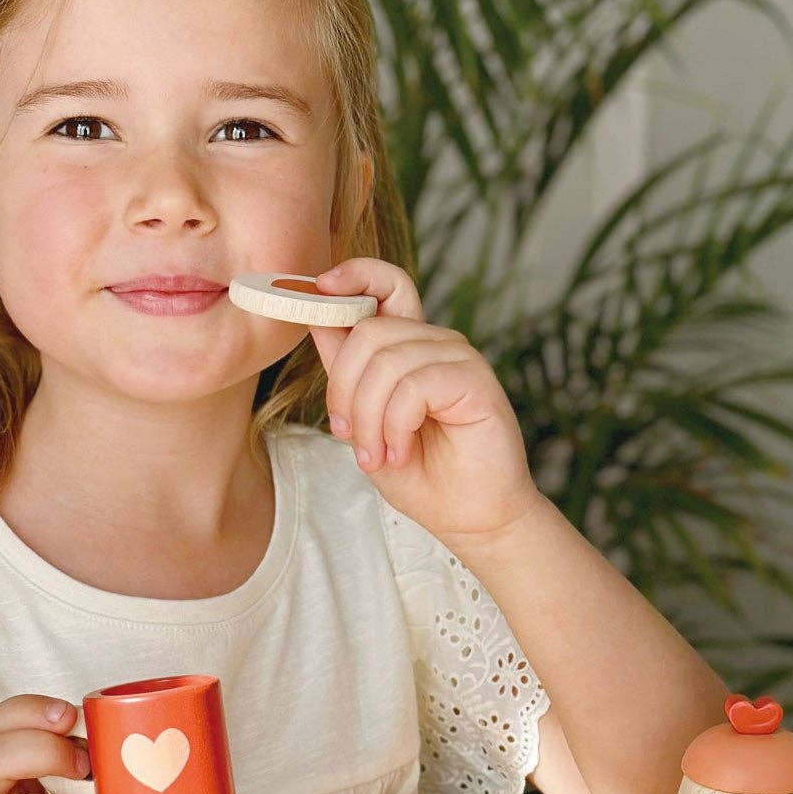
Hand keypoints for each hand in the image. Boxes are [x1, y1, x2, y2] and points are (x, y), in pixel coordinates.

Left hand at [307, 258, 542, 544]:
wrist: (472, 518)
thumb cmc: (423, 475)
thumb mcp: (365, 423)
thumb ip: (346, 374)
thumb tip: (316, 318)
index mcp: (410, 346)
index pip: (386, 285)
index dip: (353, 275)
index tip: (320, 287)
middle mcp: (435, 343)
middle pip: (368, 331)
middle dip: (343, 390)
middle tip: (350, 437)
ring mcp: (459, 357)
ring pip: (386, 361)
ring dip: (369, 418)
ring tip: (377, 455)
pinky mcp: (475, 380)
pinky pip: (414, 386)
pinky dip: (395, 426)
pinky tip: (400, 452)